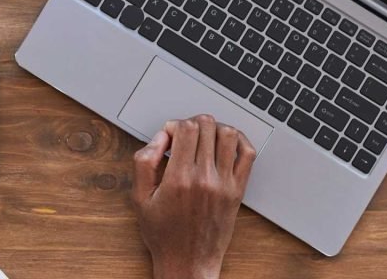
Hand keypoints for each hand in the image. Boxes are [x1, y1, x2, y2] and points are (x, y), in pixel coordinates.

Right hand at [131, 115, 256, 278]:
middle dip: (192, 123)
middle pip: (206, 126)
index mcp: (178, 178)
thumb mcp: (139, 198)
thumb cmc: (163, 233)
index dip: (175, 124)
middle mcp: (204, 178)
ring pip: (228, 134)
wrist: (188, 262)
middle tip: (184, 136)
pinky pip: (248, 154)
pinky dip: (239, 140)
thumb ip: (143, 162)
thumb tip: (159, 138)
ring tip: (204, 138)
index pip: (186, 129)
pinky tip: (226, 143)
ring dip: (215, 128)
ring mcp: (225, 184)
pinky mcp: (237, 191)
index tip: (169, 135)